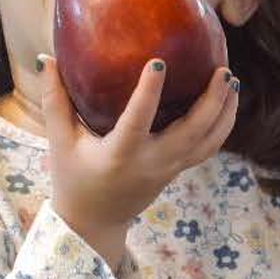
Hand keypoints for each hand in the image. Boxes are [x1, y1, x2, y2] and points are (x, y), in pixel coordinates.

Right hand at [39, 55, 238, 268]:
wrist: (96, 221)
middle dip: (212, 102)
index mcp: (120, 154)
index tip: (159, 62)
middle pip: (193, 133)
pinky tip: (227, 103)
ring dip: (225, 113)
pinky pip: (207, 149)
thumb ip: (54, 100)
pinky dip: (221, 127)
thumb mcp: (59, 141)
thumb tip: (47, 57)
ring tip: (232, 82)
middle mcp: (152, 162)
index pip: (138, 121)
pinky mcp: (178, 170)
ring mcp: (170, 168)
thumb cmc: (73, 177)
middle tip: (224, 71)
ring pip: (208, 142)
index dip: (149, 92)